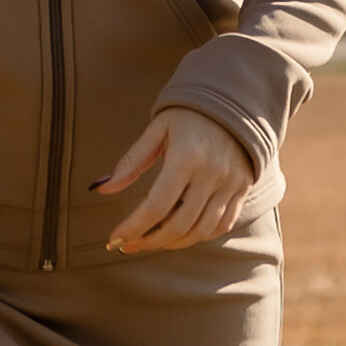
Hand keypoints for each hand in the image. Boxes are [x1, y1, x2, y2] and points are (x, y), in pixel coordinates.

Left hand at [96, 104, 256, 254]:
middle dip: (150, 241)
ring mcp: (231, 184)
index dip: (134, 227)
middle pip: (179, 225)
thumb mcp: (158, 130)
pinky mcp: (243, 189)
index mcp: (187, 157)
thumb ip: (132, 161)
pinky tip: (180, 234)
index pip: (156, 205)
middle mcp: (212, 174)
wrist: (235, 102)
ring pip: (201, 231)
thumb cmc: (189, 114)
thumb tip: (102, 189)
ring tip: (151, 241)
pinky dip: (199, 236)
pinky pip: (222, 225)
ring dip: (173, 243)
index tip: (115, 238)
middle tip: (130, 244)